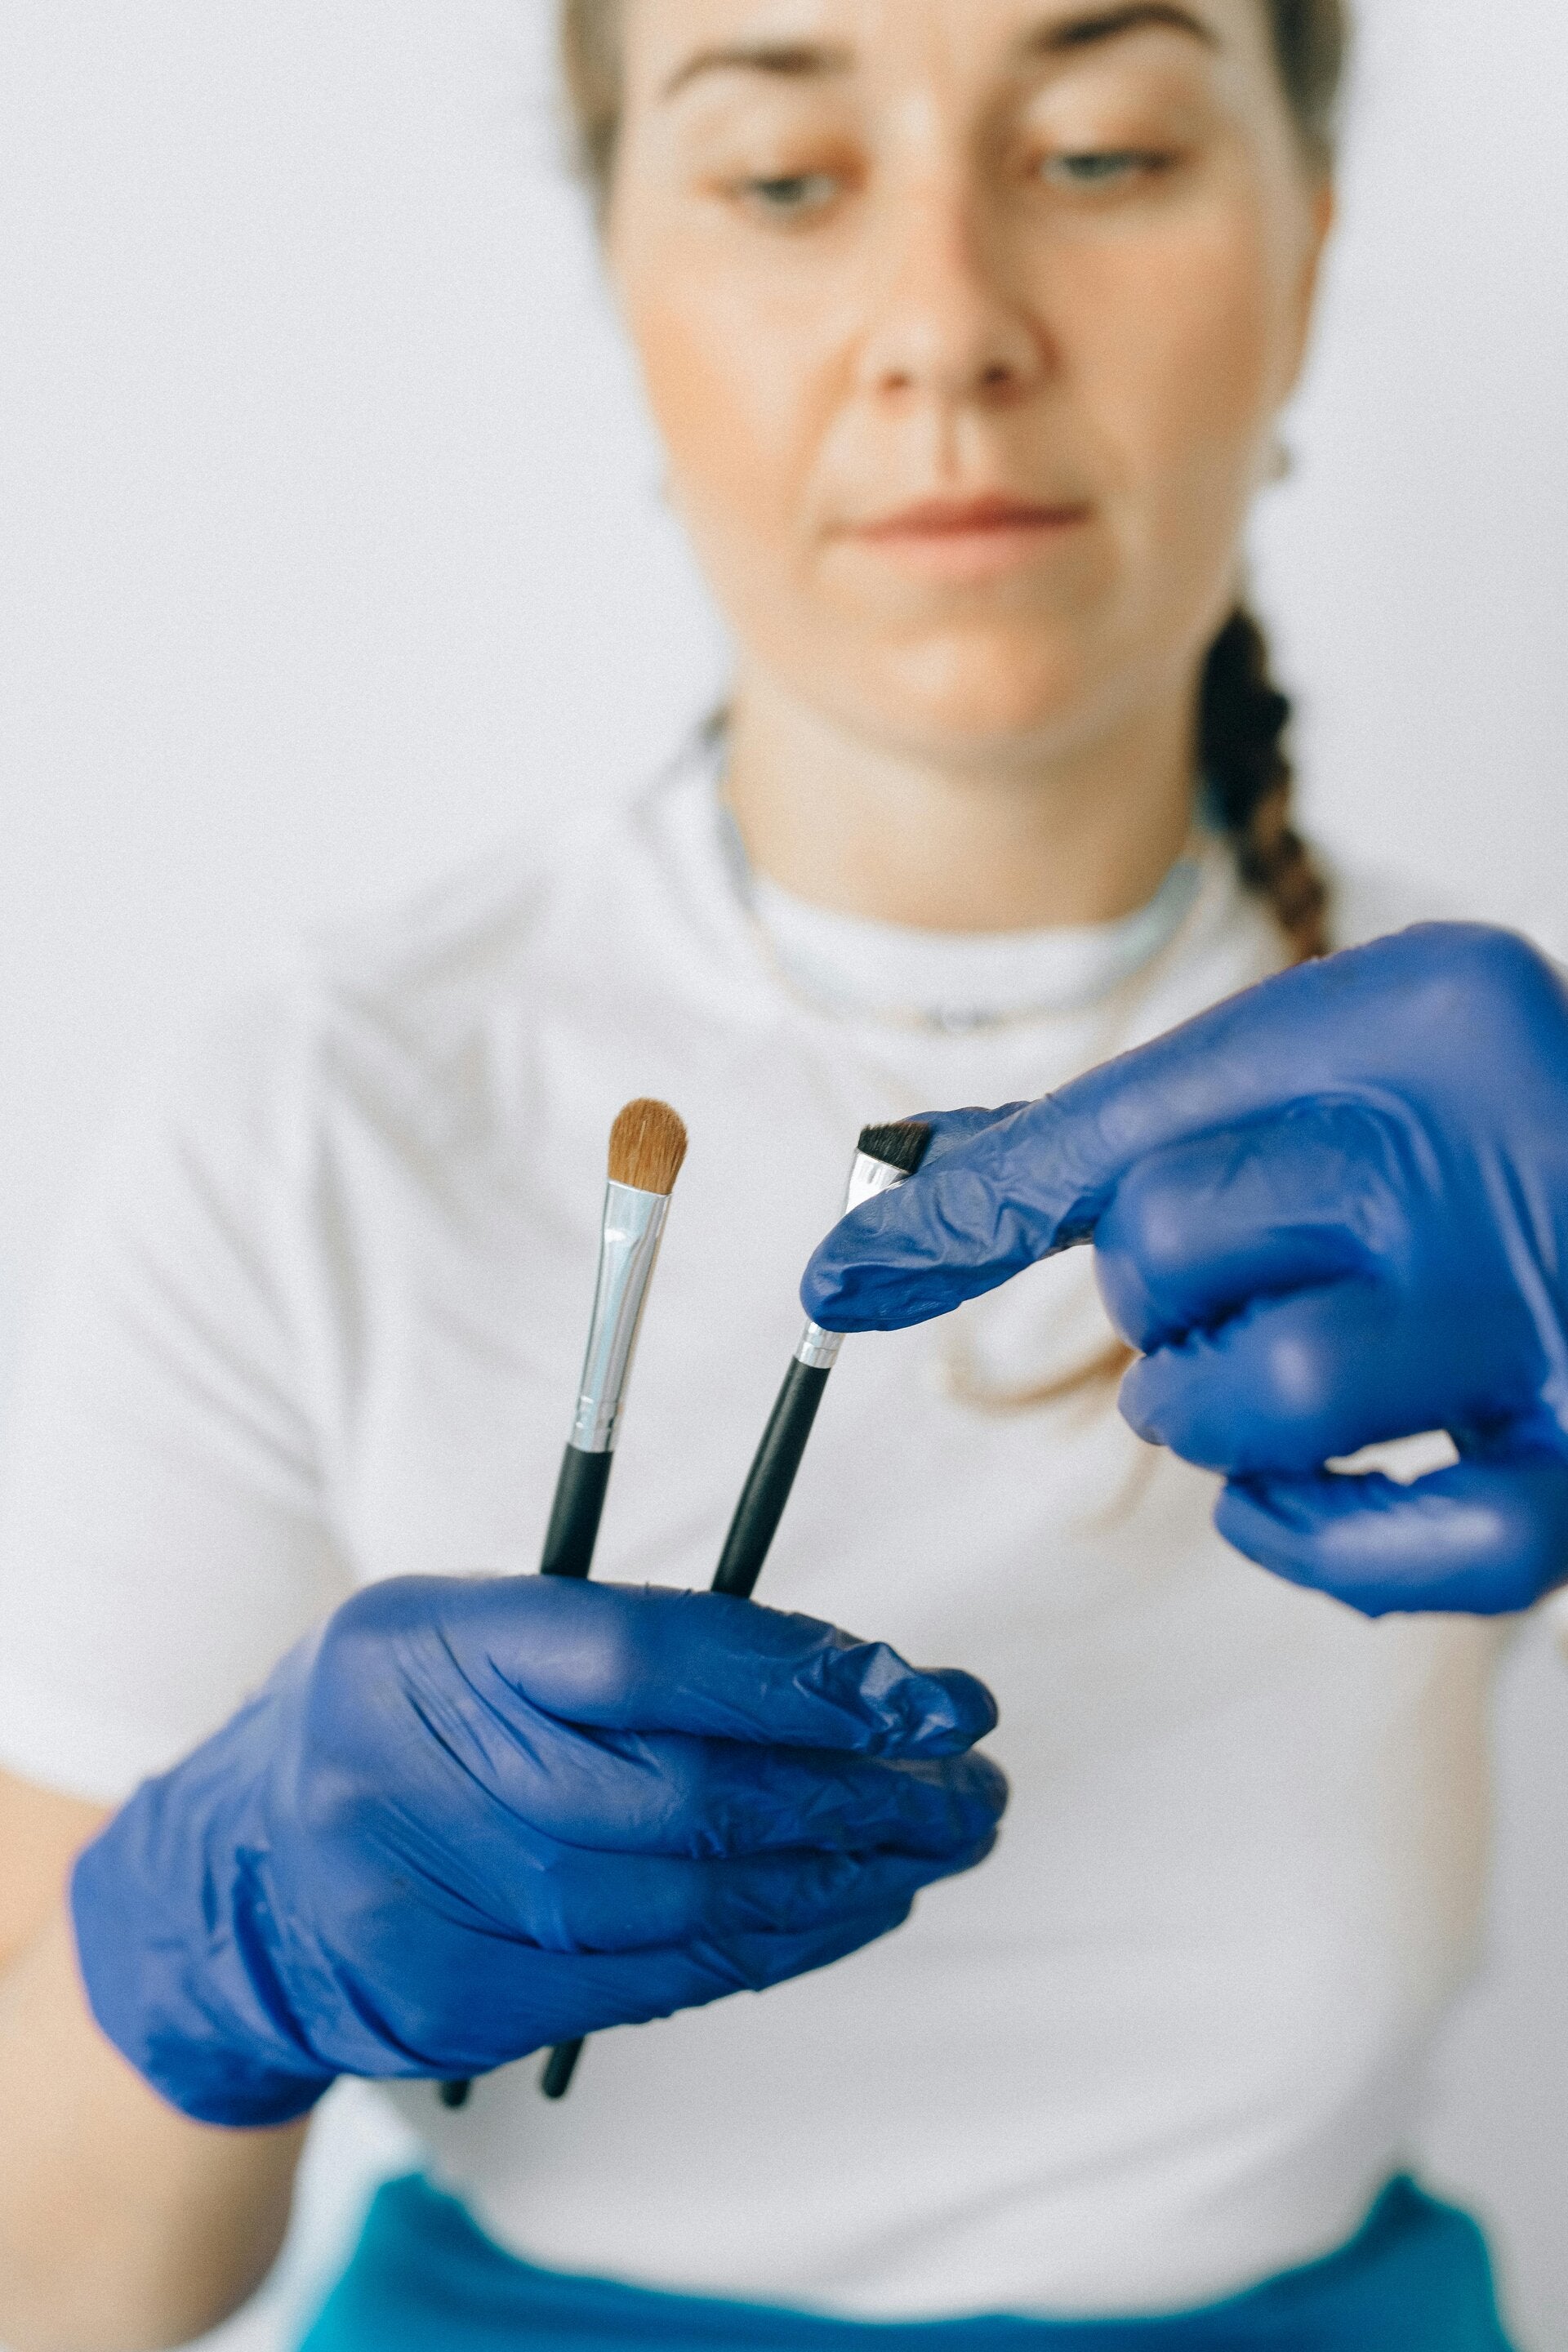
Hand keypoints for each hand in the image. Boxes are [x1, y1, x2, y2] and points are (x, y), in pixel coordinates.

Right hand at [71, 1577, 1003, 2125]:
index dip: (799, 1677)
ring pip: (685, 1902)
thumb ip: (634, 1642)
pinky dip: (775, 1944)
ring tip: (944, 1838)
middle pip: (683, 1794)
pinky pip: (655, 1980)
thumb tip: (846, 1679)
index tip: (922, 1689)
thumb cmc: (406, 1719)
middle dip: (858, 1789)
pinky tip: (858, 1908)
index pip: (641, 1653)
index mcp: (429, 1636)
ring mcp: (430, 1902)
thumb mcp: (482, 1629)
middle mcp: (417, 1767)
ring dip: (842, 1876)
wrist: (246, 1877)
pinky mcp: (458, 2006)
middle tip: (972, 1777)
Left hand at [804, 925, 1567, 1618]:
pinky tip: (1287, 1499)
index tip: (834, 1286)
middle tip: (1233, 1286)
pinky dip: (1315, 1542)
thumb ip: (1114, 1124)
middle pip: (1165, 1245)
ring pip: (1264, 1392)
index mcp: (1419, 1013)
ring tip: (1263, 1371)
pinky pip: (1425, 1549)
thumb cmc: (1465, 1120)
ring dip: (1206, 1412)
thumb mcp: (1315, 1060)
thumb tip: (900, 1189)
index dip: (959, 1216)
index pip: (1116, 1124)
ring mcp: (1551, 1315)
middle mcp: (1496, 1149)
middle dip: (1151, 1294)